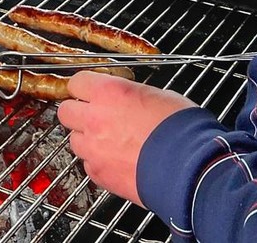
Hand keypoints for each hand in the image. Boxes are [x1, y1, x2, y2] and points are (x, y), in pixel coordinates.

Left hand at [57, 71, 197, 206]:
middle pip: (66, 111)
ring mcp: (93, 149)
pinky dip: (99, 162)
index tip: (90, 91)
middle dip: (78, 112)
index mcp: (108, 93)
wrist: (190, 168)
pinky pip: (89, 164)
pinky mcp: (99, 174)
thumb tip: (131, 98)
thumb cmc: (182, 130)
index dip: (85, 88)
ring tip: (110, 142)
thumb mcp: (160, 95)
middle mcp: (94, 119)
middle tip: (94, 116)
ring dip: (87, 139)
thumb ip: (134, 95)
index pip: (77, 82)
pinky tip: (118, 161)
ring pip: (75, 140)